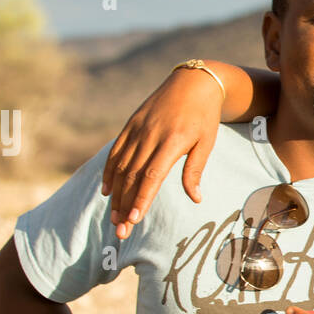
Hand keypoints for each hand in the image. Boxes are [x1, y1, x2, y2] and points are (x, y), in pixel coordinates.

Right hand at [100, 69, 221, 239]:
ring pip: (121, 167)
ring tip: (113, 218)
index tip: (133, 220)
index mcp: (171, 142)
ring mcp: (137, 130)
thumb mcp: (206, 143)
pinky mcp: (130, 125)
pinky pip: (115, 152)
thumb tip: (195, 199)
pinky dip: (109, 172)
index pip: (151, 176)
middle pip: (132, 177)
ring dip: (115, 195)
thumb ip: (195, 170)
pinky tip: (106, 191)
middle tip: (120, 231)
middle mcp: (149, 136)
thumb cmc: (203, 117)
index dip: (141, 199)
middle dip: (124, 205)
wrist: (192, 83)